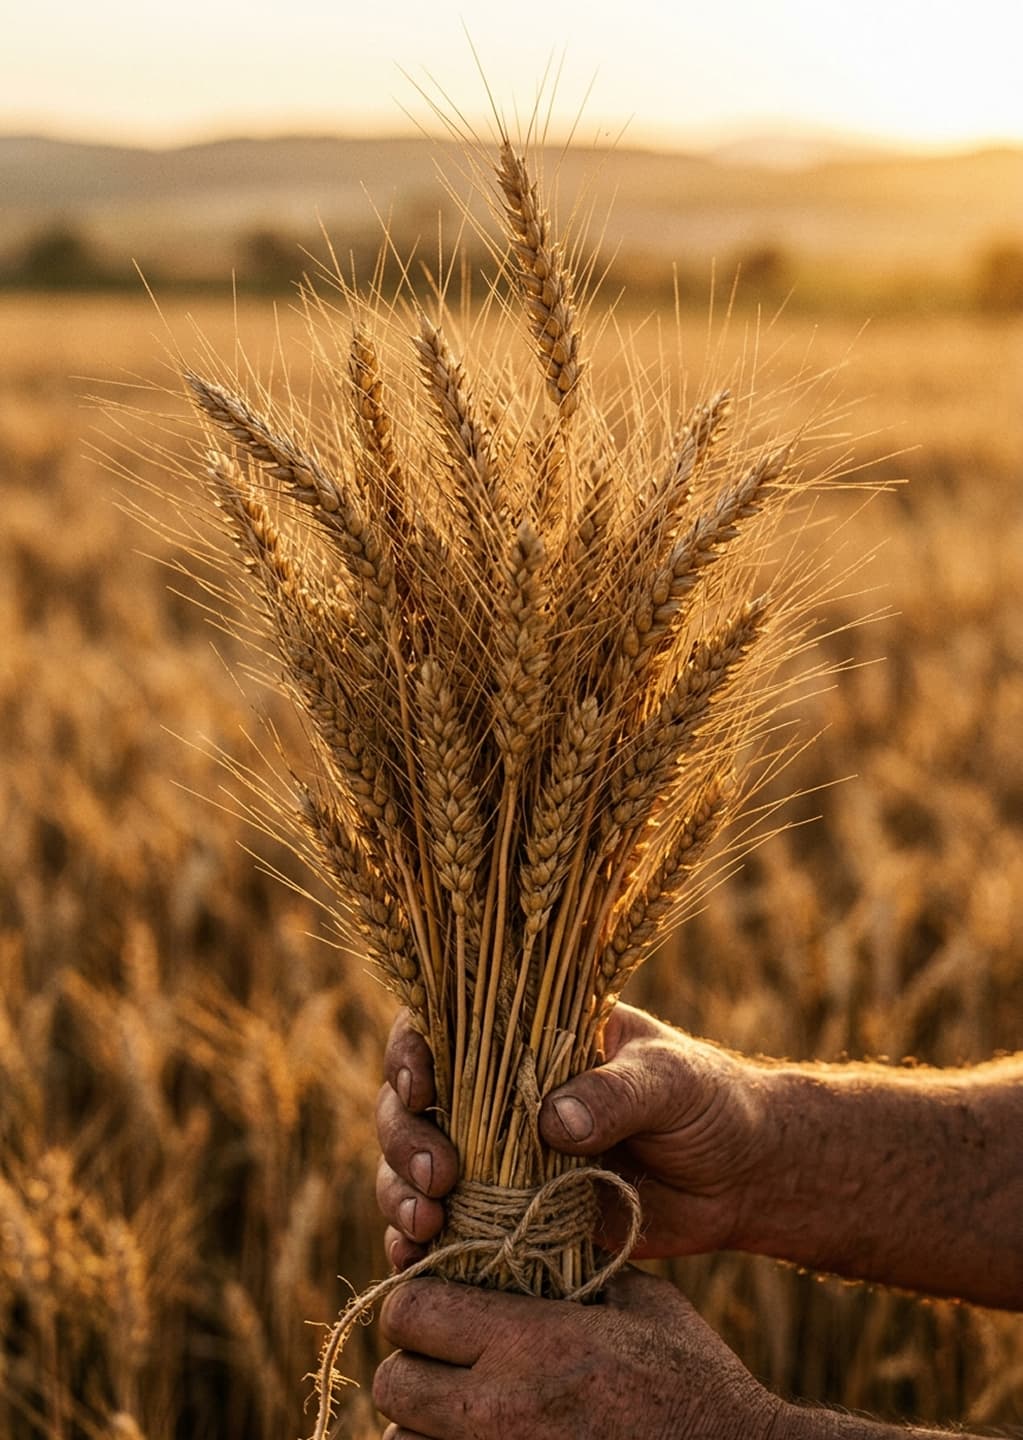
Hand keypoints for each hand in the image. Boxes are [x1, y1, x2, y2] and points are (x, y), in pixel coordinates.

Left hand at [373, 1266, 780, 1439]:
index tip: (441, 1302)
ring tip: (462, 1411)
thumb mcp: (640, 1302)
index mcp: (530, 1341)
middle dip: (412, 1365)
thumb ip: (575, 1271)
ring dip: (422, 1425)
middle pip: (392, 1382)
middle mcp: (499, 1409)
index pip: (409, 1308)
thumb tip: (526, 1245)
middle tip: (445, 1360)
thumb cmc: (694, 1382)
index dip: (417, 1300)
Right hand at [376, 1003, 770, 1265]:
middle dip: (406, 1138)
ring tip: (424, 1229)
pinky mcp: (509, 1214)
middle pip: (411, 1102)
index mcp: (528, 1035)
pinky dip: (420, 1245)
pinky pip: (447, 1227)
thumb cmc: (708, 1101)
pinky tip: (416, 1262)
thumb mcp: (670, 1081)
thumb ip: (616, 1093)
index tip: (422, 1087)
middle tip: (438, 1177)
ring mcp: (497, 1156)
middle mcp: (497, 1092)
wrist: (740, 1178)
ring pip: (413, 1165)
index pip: (444, 1024)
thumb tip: (552, 1119)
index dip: (412, 1049)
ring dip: (401, 1194)